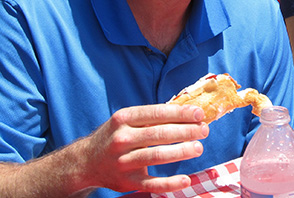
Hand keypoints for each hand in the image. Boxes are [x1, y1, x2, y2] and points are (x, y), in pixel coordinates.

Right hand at [79, 104, 208, 193]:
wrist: (86, 161)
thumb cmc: (117, 135)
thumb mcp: (128, 120)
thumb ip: (154, 116)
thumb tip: (189, 112)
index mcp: (124, 119)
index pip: (156, 113)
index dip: (180, 113)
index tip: (199, 114)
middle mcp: (121, 139)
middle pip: (159, 134)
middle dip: (185, 131)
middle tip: (204, 130)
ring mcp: (122, 161)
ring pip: (156, 156)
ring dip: (181, 152)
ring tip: (198, 148)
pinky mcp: (126, 181)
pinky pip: (151, 184)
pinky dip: (170, 183)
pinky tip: (186, 179)